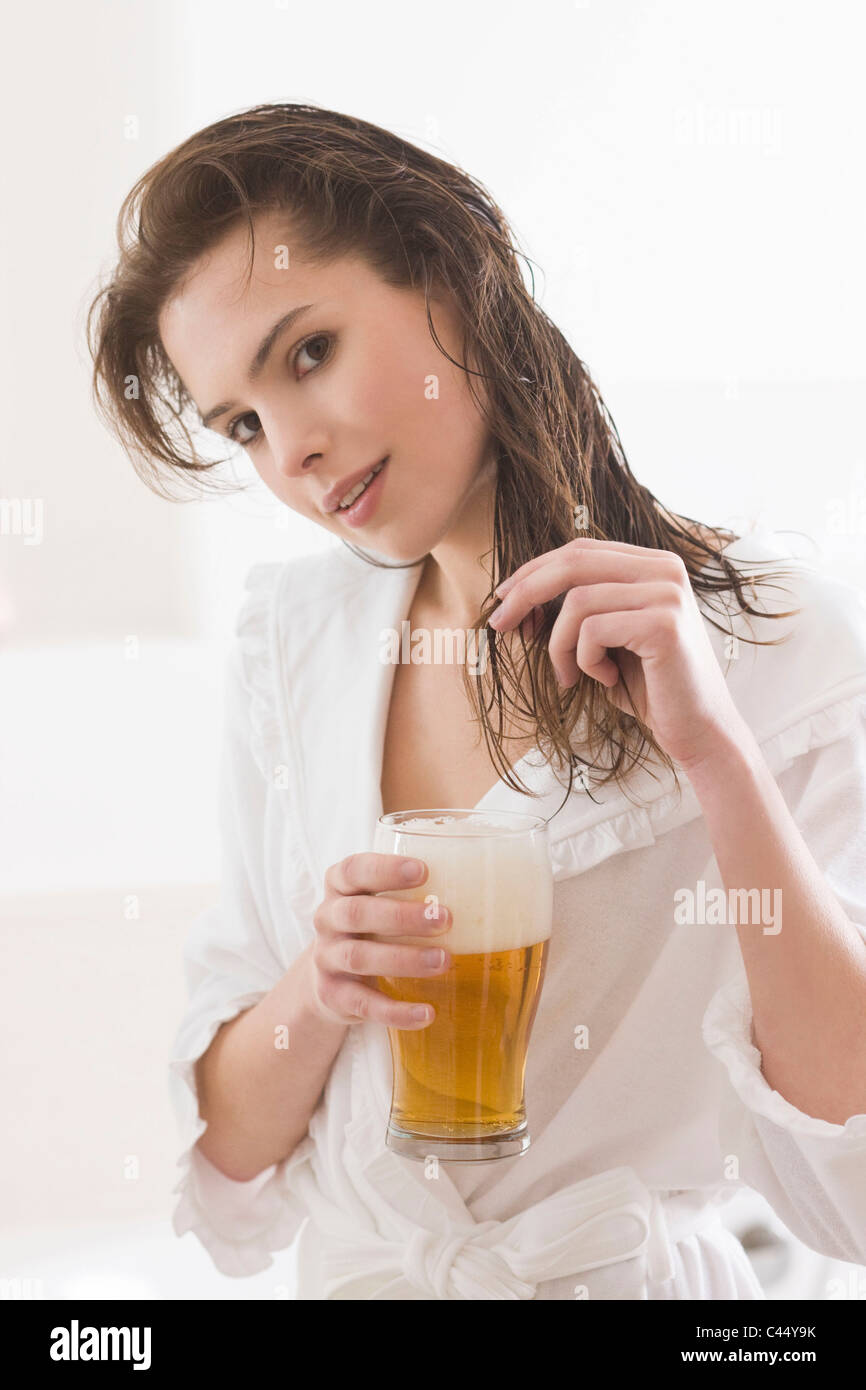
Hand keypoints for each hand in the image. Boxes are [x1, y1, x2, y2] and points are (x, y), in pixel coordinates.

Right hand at [310, 852, 451, 1028]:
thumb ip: (414, 891)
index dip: (385, 869)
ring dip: (404, 959)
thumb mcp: (379, 902)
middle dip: (402, 916)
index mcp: (340, 887)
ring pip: (360, 957)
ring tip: (444, 961)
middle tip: (445, 919)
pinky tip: (427, 1013)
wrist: (327, 978)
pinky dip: (397, 1011)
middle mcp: (328, 919)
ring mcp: (327, 959)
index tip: (423, 870)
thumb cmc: (371, 928)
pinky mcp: (333, 996)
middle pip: (357, 913)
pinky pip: (364, 1004)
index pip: (354, 870)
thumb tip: (488, 885)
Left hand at [488, 536, 753, 771]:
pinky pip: (592, 631)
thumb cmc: (649, 687)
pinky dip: (584, 661)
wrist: (699, 730)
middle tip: (499, 624)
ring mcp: (667, 593)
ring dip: (559, 645)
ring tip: (571, 676)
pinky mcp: (664, 623)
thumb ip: (576, 611)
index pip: (580, 551)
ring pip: (577, 602)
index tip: (503, 597)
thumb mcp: (606, 640)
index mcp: (653, 565)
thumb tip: (513, 599)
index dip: (535, 570)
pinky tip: (606, 679)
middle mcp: (665, 569)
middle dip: (526, 592)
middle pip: (574, 563)